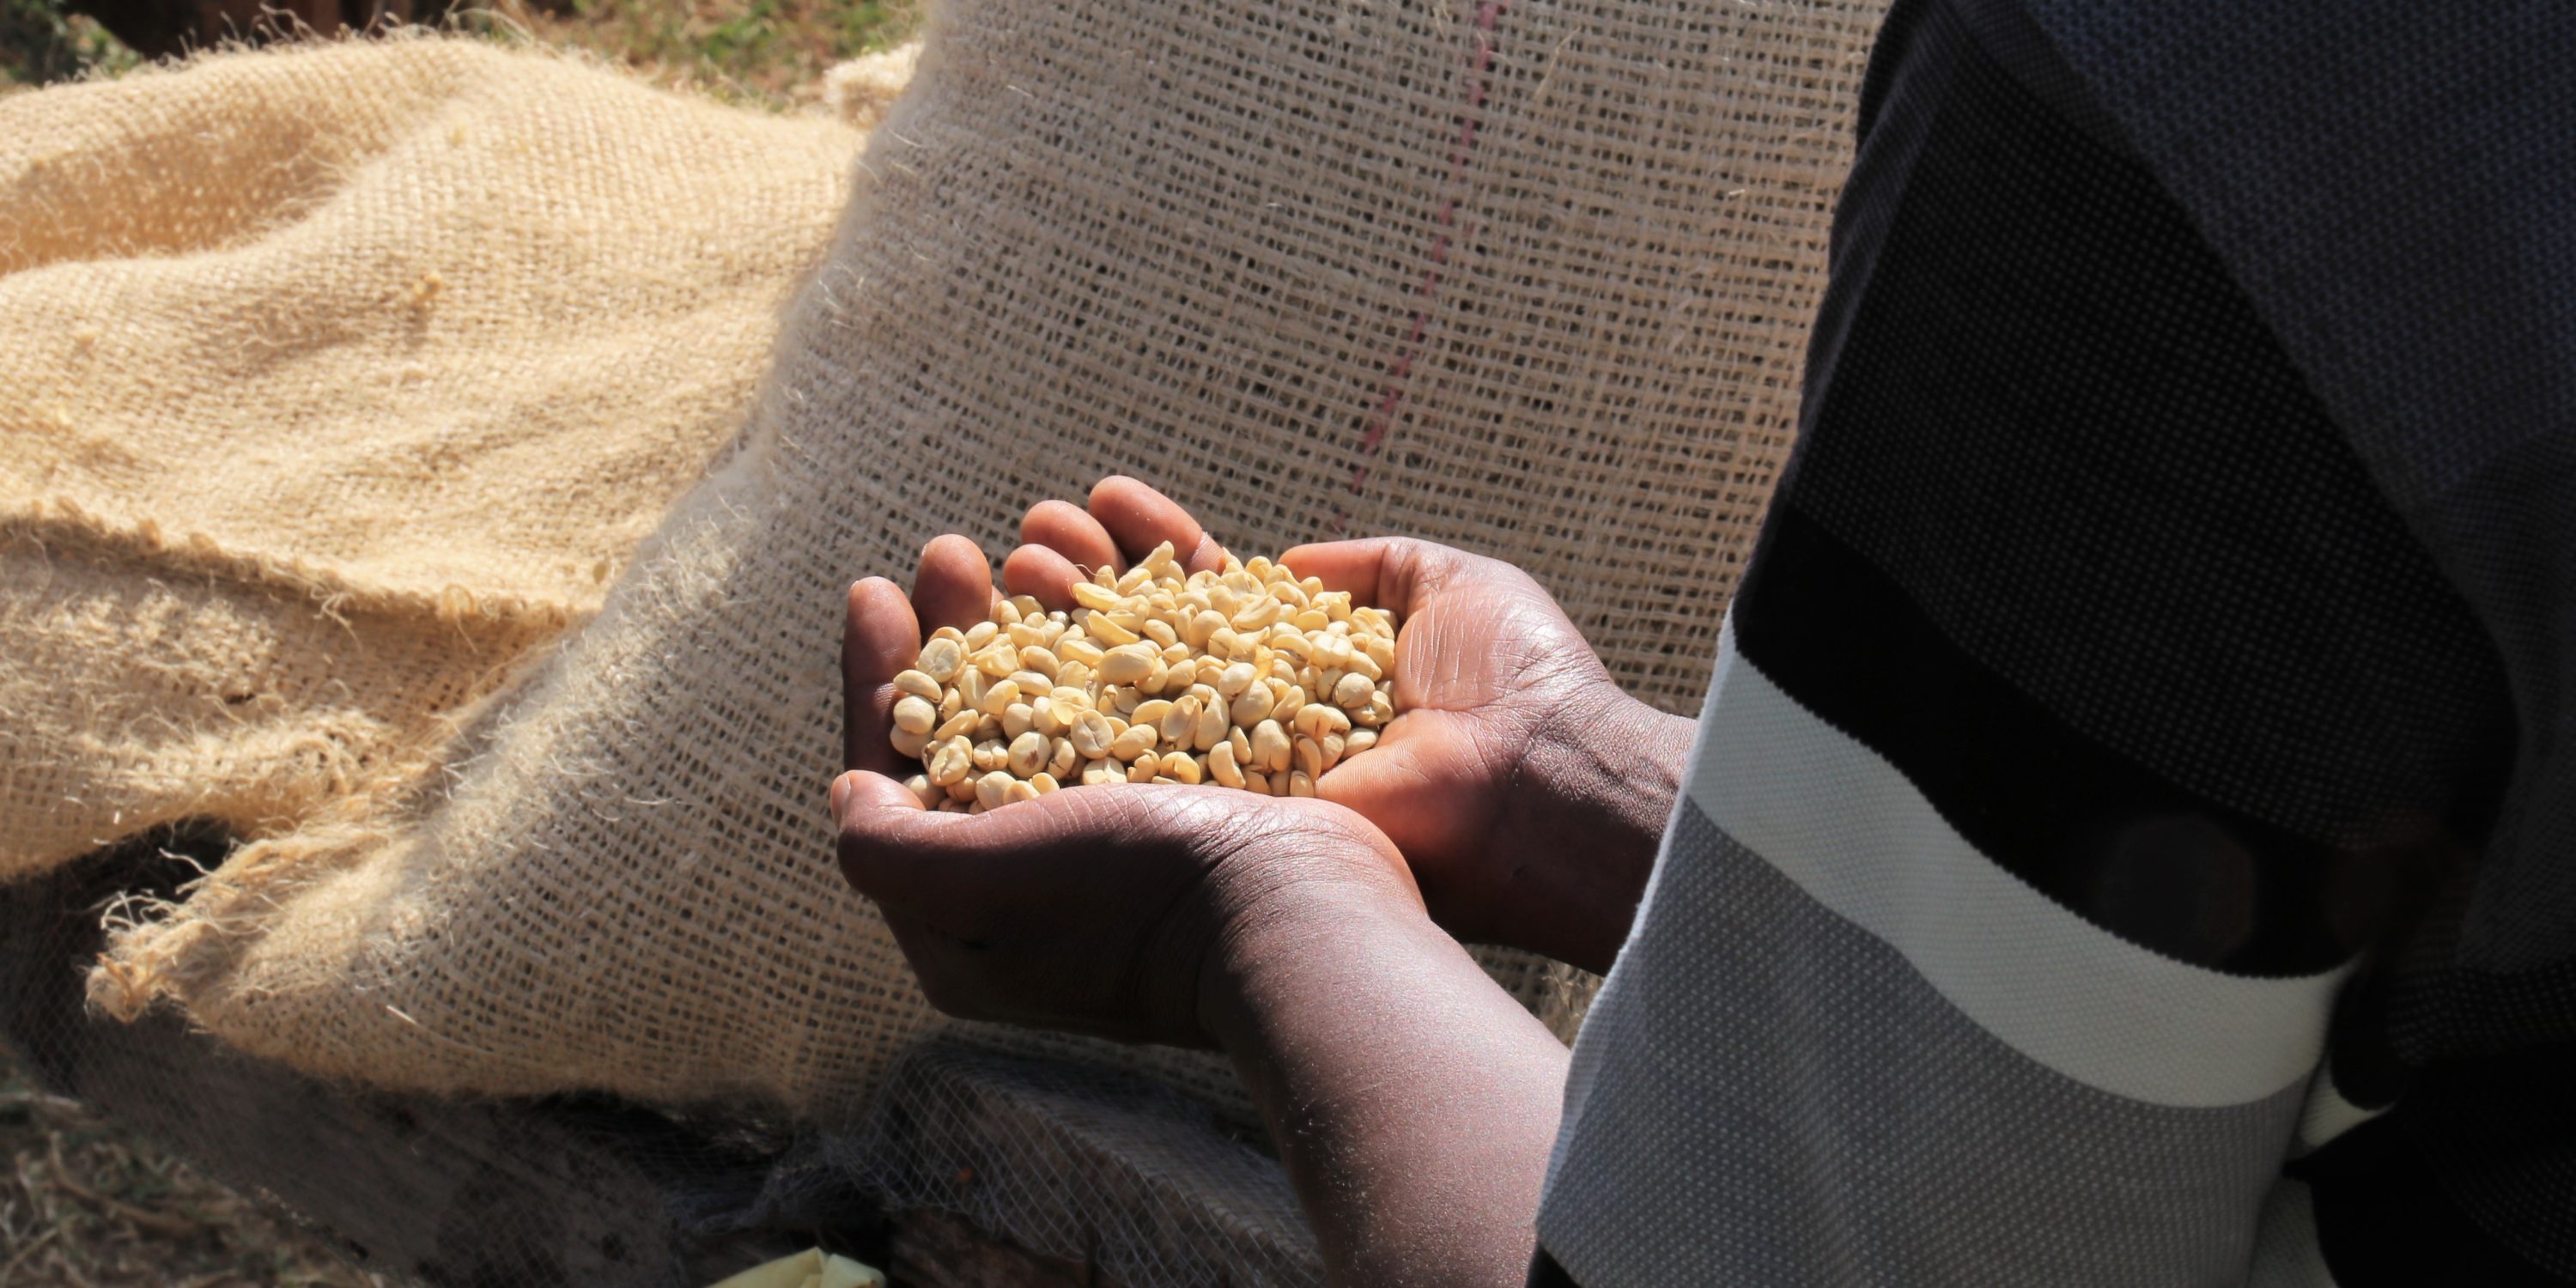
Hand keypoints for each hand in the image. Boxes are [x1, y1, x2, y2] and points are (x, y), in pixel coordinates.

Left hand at [835, 544, 1421, 1047]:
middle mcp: (1043, 882)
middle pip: (975, 731)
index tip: (876, 590)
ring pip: (1058, 702)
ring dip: (1036, 614)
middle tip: (954, 550)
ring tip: (1038, 539)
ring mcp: (1127, 842)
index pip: (896, 780)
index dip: (878, 678)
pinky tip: (1112, 569)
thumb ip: (889, 847)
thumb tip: (848, 792)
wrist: (1305, 916)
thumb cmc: (1136, 898)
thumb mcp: (979, 885)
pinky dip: (1118, 628)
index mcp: (973, 922)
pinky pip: (1138, 697)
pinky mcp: (1199, 804)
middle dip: (957, 630)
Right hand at [1002, 479, 1692, 973]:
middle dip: (1076, 582)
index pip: (1204, 599)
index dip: (1148, 548)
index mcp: (1305, 669)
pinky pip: (1127, 767)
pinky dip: (1058, 712)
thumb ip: (1367, 565)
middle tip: (1024, 537)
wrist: (1537, 778)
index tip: (1102, 498)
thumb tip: (1289, 561)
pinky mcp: (1222, 820)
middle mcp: (1257, 723)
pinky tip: (1009, 648)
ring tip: (1005, 565)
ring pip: (1116, 697)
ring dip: (1049, 629)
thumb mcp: (1450, 584)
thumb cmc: (1519, 680)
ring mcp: (1232, 775)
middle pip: (1141, 645)